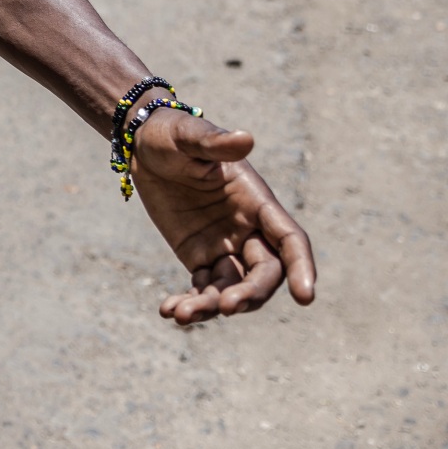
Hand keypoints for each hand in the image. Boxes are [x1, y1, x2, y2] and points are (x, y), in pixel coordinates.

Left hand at [129, 107, 316, 324]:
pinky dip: (190, 303)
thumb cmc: (172, 134)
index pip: (290, 240)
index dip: (301, 267)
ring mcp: (224, 246)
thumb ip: (214, 142)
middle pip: (264, 273)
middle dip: (251, 294)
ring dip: (213, 306)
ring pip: (232, 287)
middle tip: (226, 307)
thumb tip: (245, 139)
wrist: (143, 143)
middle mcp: (248, 229)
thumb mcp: (188, 136)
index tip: (305, 297)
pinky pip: (202, 288)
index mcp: (256, 201)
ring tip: (183, 315)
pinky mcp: (199, 256)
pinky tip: (169, 311)